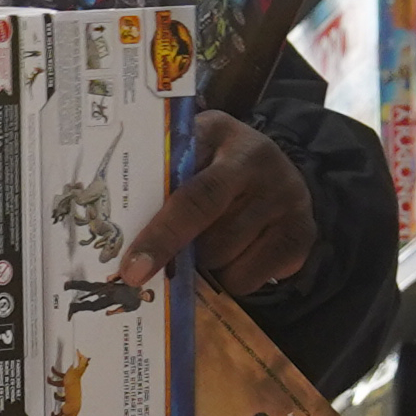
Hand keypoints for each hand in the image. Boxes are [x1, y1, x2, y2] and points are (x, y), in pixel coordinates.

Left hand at [93, 110, 319, 314]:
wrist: (276, 168)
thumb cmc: (213, 163)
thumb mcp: (188, 151)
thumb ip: (159, 175)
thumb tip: (113, 228)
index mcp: (223, 136)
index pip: (193, 196)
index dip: (161, 236)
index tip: (133, 270)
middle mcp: (262, 164)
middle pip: (212, 237)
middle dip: (182, 256)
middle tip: (157, 262)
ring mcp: (288, 199)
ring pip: (228, 261)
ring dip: (208, 264)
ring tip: (207, 242)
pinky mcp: (303, 234)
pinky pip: (252, 279)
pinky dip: (234, 277)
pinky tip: (235, 253)